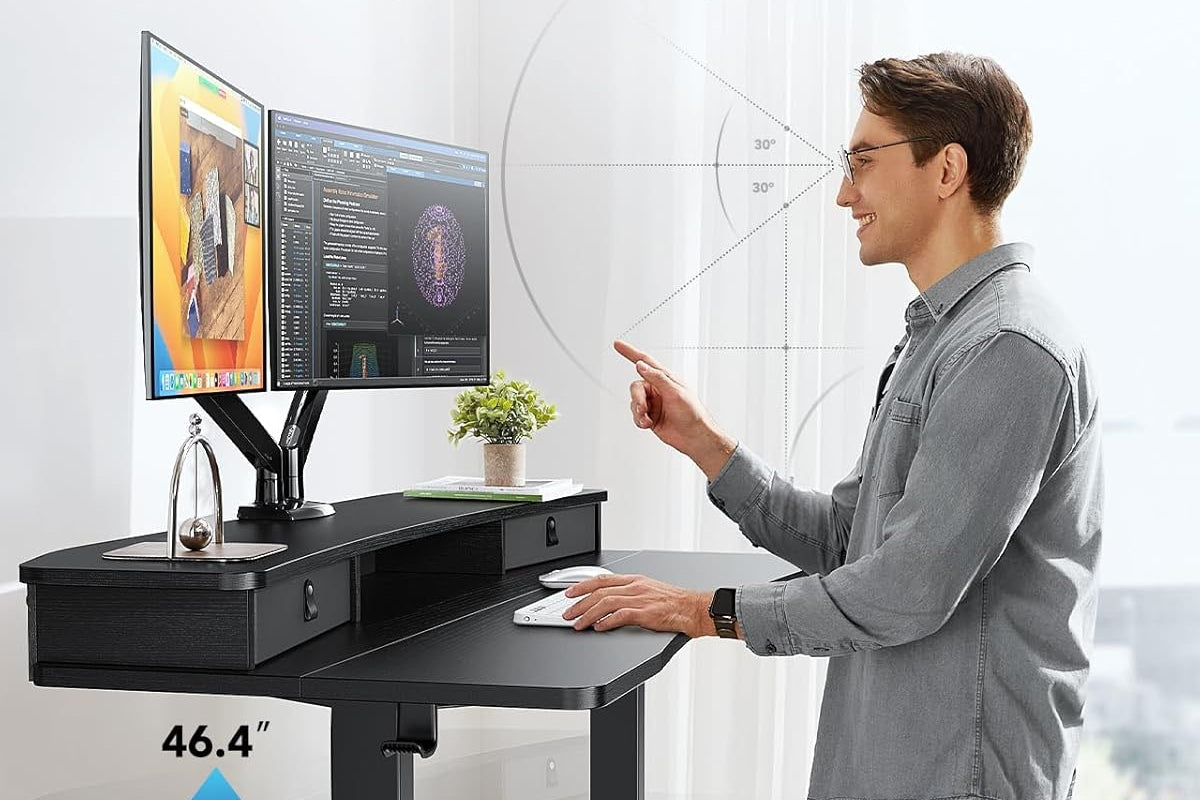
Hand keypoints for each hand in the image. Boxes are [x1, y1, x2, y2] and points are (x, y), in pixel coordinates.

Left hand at [561, 573, 714, 636]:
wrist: (693, 609)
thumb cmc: (674, 602)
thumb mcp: (650, 590)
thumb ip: (630, 594)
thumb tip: (609, 603)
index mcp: (635, 580)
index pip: (602, 579)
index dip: (582, 585)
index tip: (569, 592)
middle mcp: (635, 587)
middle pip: (599, 591)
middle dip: (579, 603)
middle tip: (567, 612)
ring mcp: (640, 599)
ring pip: (605, 603)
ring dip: (588, 614)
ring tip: (578, 623)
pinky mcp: (645, 613)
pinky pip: (620, 615)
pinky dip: (606, 622)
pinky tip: (598, 627)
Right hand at [613, 339, 736, 480]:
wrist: (694, 437)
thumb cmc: (692, 413)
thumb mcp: (675, 392)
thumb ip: (657, 378)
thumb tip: (641, 365)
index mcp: (665, 379)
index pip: (645, 362)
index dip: (630, 352)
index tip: (617, 345)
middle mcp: (657, 389)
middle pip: (636, 387)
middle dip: (637, 399)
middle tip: (642, 409)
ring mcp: (653, 403)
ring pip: (634, 402)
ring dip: (638, 412)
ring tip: (647, 420)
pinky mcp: (649, 416)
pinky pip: (636, 415)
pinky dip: (639, 420)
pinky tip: (648, 424)